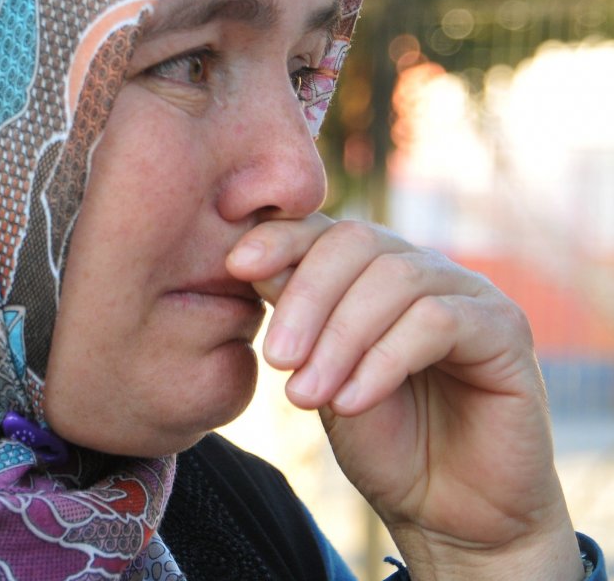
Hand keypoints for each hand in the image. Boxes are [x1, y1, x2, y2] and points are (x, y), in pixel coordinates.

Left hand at [227, 214, 584, 580]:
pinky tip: (351, 403)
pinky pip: (437, 322)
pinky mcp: (505, 328)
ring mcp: (467, 292)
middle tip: (277, 358)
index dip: (280, 238)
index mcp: (372, 269)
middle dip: (307, 297)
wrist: (446, 512)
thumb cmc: (379, 438)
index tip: (236, 265)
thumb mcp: (318, 372)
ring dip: (341, 337)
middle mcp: (421, 267)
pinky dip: (383, 360)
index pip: (324, 228)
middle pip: (356, 241)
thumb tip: (248, 261)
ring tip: (306, 395)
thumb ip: (295, 316)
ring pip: (394, 278)